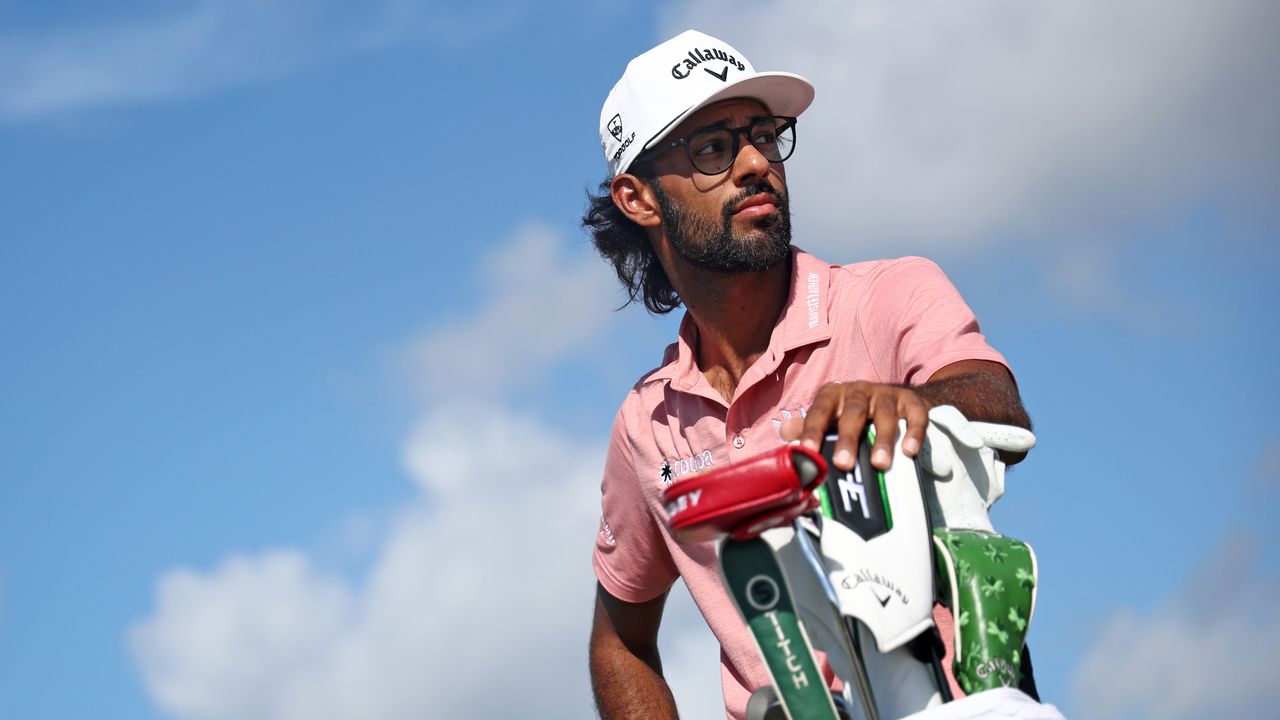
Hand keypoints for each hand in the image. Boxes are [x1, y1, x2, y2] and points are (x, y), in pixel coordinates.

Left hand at [779, 381, 931, 471]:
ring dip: (883, 439)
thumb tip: (784, 434)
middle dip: (848, 438)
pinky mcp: (911, 402)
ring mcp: (887, 394)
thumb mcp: (828, 418)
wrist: (893, 401)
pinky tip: (910, 452)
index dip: (812, 431)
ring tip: (880, 465)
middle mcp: (859, 391)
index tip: (807, 453)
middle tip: (843, 464)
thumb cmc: (851, 416)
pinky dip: (914, 432)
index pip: (819, 411)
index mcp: (834, 395)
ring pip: (884, 414)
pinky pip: (915, 415)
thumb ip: (807, 427)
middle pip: (853, 412)